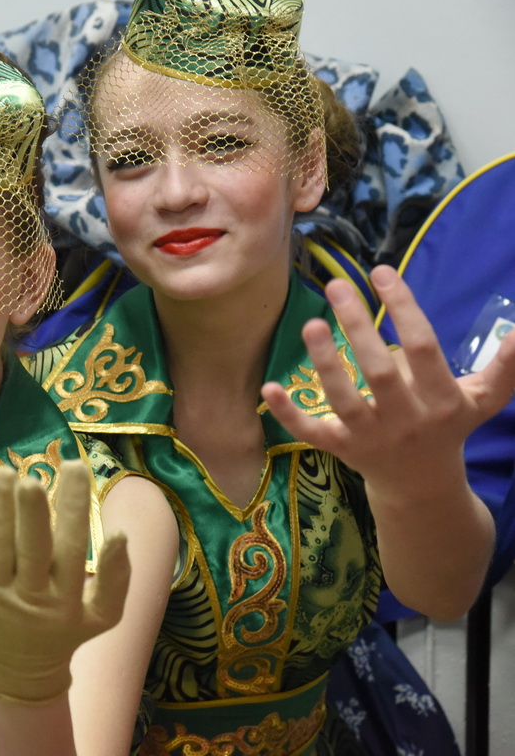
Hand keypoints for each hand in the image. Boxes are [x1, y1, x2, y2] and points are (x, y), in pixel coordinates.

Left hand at [0, 459, 129, 702]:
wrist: (19, 672)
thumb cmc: (64, 630)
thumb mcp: (102, 615)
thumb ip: (116, 578)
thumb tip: (121, 534)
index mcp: (67, 601)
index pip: (71, 548)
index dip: (73, 508)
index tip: (76, 466)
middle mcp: (31, 601)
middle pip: (32, 550)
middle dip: (32, 512)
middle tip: (32, 477)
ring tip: (4, 472)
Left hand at [263, 266, 514, 495]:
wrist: (422, 486)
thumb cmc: (450, 427)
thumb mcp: (484, 399)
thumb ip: (506, 366)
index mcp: (442, 401)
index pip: (424, 348)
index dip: (404, 309)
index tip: (382, 272)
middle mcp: (406, 419)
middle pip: (379, 370)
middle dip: (358, 326)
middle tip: (336, 285)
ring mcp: (370, 436)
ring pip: (344, 399)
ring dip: (325, 362)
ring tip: (310, 323)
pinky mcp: (341, 449)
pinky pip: (311, 432)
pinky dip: (289, 413)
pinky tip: (268, 386)